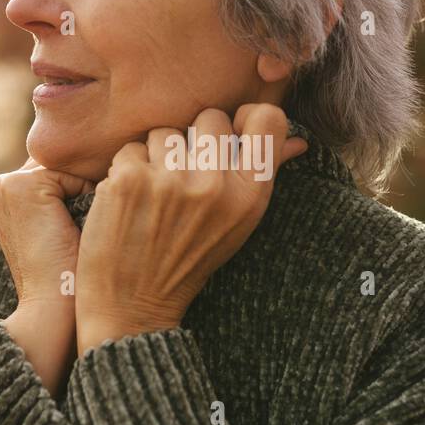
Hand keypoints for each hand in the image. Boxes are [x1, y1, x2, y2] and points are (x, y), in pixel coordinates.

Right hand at [0, 159, 94, 394]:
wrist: (53, 310)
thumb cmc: (67, 277)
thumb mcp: (61, 230)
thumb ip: (67, 197)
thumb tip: (104, 169)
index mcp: (1, 197)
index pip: (56, 172)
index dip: (84, 188)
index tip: (104, 210)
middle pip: (63, 165)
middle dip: (88, 181)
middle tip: (108, 212)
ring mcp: (7, 184)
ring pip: (72, 167)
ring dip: (93, 188)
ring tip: (103, 219)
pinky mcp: (24, 186)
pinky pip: (76, 174)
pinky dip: (93, 195)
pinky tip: (92, 224)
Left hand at [74, 104, 307, 356]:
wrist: (134, 306)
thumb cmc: (188, 261)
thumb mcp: (238, 223)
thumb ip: (264, 174)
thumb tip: (299, 142)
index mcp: (252, 195)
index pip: (268, 120)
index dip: (243, 120)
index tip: (228, 136)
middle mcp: (217, 186)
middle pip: (209, 118)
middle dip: (192, 142)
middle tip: (181, 180)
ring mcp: (172, 181)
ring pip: (164, 132)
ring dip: (154, 157)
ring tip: (153, 197)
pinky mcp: (131, 180)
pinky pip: (130, 149)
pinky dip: (124, 172)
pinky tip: (129, 203)